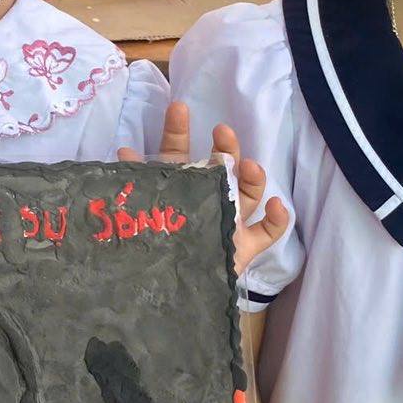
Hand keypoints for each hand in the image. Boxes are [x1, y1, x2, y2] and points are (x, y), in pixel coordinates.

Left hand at [120, 103, 290, 272]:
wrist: (167, 294)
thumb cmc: (155, 246)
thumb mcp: (140, 209)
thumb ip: (135, 183)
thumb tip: (123, 153)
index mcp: (179, 185)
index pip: (178, 151)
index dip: (178, 129)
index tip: (178, 108)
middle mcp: (209, 197)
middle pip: (223, 166)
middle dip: (226, 147)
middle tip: (223, 133)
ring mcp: (231, 221)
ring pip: (249, 193)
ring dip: (252, 176)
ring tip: (250, 167)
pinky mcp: (245, 247)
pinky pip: (268, 232)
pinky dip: (278, 218)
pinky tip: (278, 206)